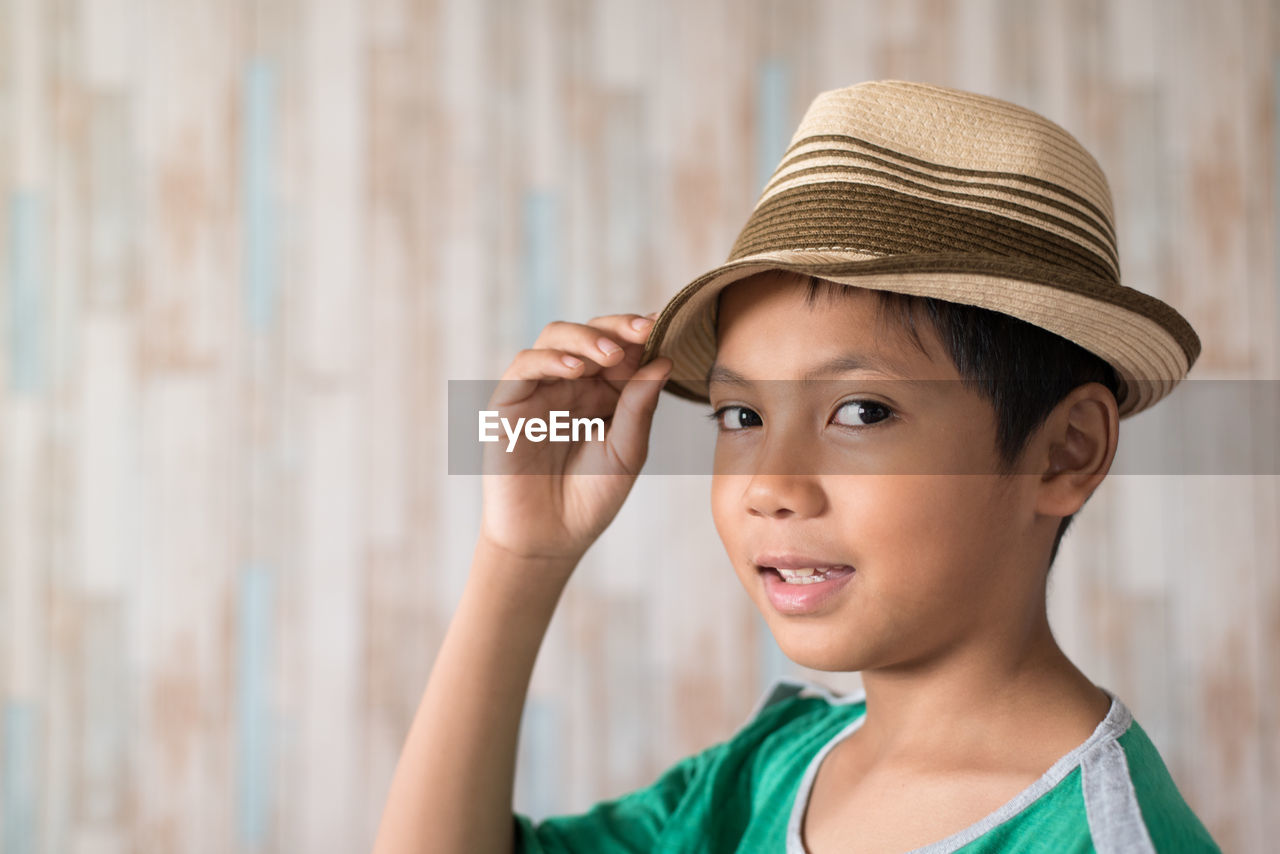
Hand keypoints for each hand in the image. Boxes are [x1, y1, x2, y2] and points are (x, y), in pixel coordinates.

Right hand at [477, 312, 672, 571]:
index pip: (619, 347)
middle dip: (616, 327)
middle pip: (588, 334)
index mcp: (602, 392)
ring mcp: (538, 390)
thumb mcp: (627, 452)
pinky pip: (524, 368)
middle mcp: (569, 384)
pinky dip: (550, 360)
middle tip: (643, 330)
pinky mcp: (508, 404)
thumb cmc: (591, 497)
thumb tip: (664, 360)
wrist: (551, 539)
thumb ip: (640, 407)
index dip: (638, 334)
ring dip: (585, 339)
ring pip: (554, 339)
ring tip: (612, 354)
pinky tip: (576, 369)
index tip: (662, 326)